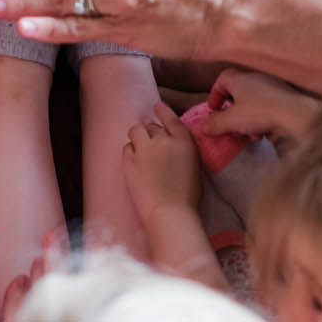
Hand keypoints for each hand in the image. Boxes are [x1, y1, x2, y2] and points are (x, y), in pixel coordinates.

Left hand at [122, 102, 202, 227]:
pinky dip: (130, 153)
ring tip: (140, 152)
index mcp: (184, 142)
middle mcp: (164, 140)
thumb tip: (170, 144)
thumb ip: (182, 150)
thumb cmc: (187, 197)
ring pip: (136, 131)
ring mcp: (145, 149)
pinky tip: (135, 164)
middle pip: (151, 126)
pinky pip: (126, 148)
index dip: (163, 112)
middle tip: (150, 147)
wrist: (170, 213)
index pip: (171, 119)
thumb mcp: (194, 167)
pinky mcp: (130, 160)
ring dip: (137, 138)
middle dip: (150, 133)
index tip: (157, 107)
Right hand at [204, 69, 321, 141]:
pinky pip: (269, 109)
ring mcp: (273, 88)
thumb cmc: (259, 112)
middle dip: (234, 114)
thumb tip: (202, 127)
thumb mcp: (231, 121)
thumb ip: (215, 124)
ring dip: (249, 121)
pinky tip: (267, 134)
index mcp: (240, 79)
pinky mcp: (286, 99)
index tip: (214, 109)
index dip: (215, 94)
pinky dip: (265, 121)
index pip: (222, 79)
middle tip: (233, 127)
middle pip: (238, 94)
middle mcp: (256, 79)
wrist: (295, 114)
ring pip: (254, 104)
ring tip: (252, 135)